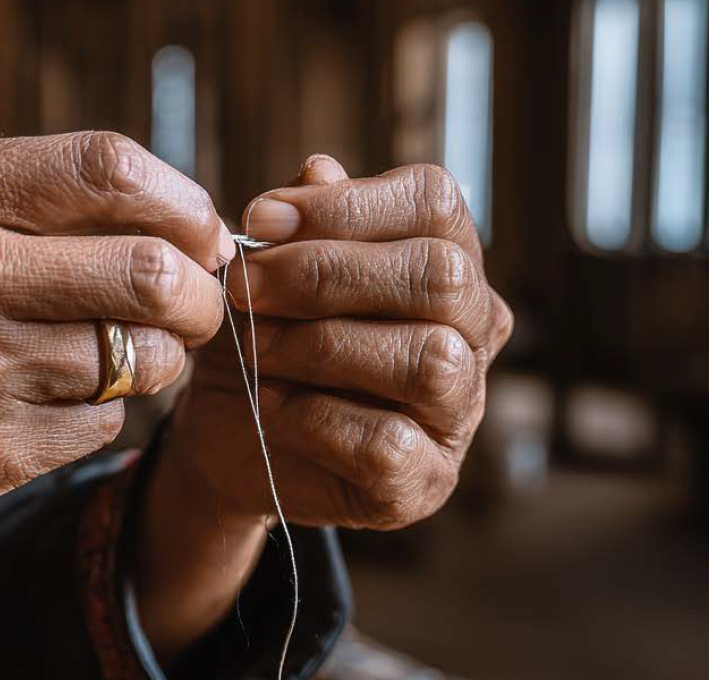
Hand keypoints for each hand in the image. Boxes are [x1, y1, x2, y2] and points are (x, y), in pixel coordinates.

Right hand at [0, 132, 232, 508]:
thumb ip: (57, 205)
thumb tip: (197, 233)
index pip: (108, 172)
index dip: (184, 203)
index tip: (206, 233)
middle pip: (151, 276)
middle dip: (200, 295)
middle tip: (195, 301)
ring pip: (145, 359)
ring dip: (158, 355)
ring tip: (119, 345)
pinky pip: (107, 422)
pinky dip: (104, 407)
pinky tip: (55, 394)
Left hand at [140, 155, 510, 657]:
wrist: (236, 434)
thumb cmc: (267, 337)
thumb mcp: (271, 271)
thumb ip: (301, 223)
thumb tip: (320, 170)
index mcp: (446, 264)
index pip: (436, 203)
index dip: (347, 204)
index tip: (259, 219)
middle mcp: (472, 332)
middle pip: (440, 275)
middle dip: (326, 273)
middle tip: (245, 285)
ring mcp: (459, 411)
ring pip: (429, 358)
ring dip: (321, 346)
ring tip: (257, 347)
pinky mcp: (426, 479)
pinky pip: (389, 442)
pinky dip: (314, 419)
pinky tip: (273, 407)